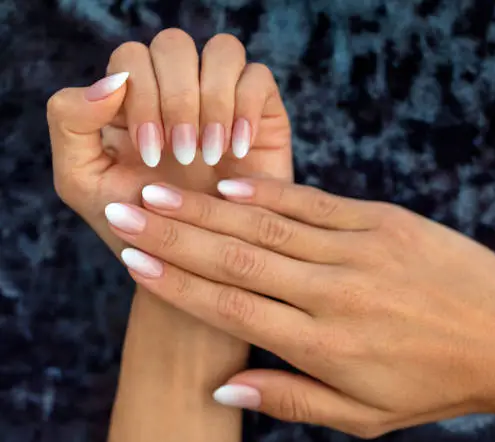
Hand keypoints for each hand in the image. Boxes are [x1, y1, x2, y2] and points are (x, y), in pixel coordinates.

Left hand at [47, 29, 291, 256]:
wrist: (190, 263)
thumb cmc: (138, 224)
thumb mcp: (81, 178)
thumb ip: (70, 121)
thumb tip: (111, 79)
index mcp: (133, 98)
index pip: (132, 58)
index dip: (141, 97)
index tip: (151, 154)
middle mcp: (178, 89)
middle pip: (174, 45)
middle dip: (177, 101)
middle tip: (181, 155)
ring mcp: (222, 96)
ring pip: (221, 51)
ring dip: (213, 103)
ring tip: (210, 155)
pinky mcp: (261, 111)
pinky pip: (257, 77)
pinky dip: (245, 109)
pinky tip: (236, 150)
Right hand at [100, 178, 494, 437]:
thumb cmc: (433, 384)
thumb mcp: (363, 417)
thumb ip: (290, 398)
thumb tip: (223, 385)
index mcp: (325, 345)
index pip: (233, 309)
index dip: (177, 284)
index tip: (133, 261)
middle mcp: (335, 293)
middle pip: (238, 259)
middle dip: (173, 234)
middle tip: (123, 210)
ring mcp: (361, 250)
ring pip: (268, 226)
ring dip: (207, 207)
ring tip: (159, 189)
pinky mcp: (385, 222)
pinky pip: (315, 204)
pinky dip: (267, 193)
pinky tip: (228, 183)